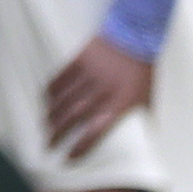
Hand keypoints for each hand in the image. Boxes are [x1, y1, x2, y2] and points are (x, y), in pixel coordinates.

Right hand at [43, 35, 153, 161]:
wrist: (136, 34)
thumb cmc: (142, 70)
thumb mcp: (147, 98)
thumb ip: (141, 120)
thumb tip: (141, 141)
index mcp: (120, 103)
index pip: (97, 130)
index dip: (82, 145)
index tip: (70, 157)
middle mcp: (102, 91)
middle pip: (73, 117)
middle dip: (58, 134)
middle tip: (49, 145)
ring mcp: (89, 75)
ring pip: (63, 100)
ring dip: (52, 116)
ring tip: (46, 127)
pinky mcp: (79, 61)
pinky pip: (59, 79)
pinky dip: (50, 92)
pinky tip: (46, 102)